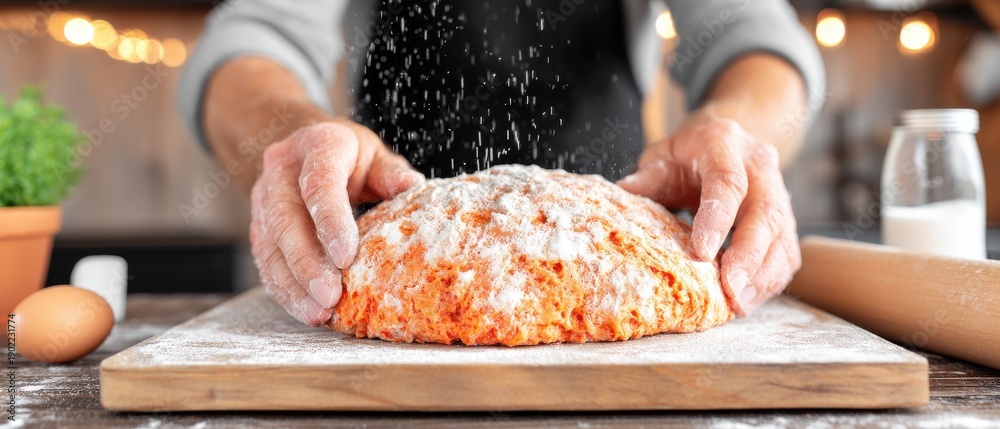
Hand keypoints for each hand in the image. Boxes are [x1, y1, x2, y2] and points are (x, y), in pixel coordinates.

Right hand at [249, 120, 423, 324]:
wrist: (303, 144)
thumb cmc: (348, 155)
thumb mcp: (374, 154)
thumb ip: (391, 173)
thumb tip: (413, 188)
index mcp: (317, 145)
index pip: (318, 184)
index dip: (330, 221)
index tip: (346, 257)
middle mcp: (282, 170)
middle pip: (286, 219)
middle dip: (307, 263)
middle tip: (330, 297)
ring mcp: (263, 197)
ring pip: (270, 245)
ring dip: (293, 284)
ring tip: (318, 313)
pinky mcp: (258, 224)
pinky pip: (266, 260)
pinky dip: (285, 289)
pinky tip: (306, 310)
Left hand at [617, 110, 800, 315]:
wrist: (728, 139)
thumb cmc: (688, 155)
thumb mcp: (663, 156)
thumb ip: (649, 176)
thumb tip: (624, 193)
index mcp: (724, 144)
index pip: (727, 183)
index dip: (717, 219)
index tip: (702, 253)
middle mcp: (760, 166)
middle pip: (765, 214)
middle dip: (749, 257)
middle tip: (731, 291)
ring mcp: (779, 193)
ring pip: (782, 237)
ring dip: (763, 276)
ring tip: (739, 305)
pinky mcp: (786, 219)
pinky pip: (787, 253)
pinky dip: (770, 280)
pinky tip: (748, 299)